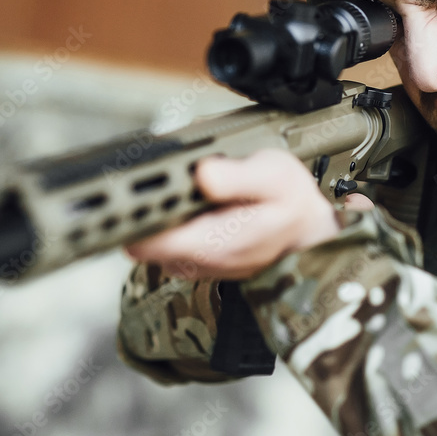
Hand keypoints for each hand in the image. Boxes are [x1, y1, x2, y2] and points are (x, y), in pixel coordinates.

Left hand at [125, 149, 372, 279]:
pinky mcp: (191, 257)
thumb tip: (202, 173)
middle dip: (142, 205)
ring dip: (154, 210)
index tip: (128, 189)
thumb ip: (237, 177)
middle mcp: (192, 261)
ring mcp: (190, 262)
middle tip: (153, 175)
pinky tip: (185, 196)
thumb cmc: (292, 205)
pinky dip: (167, 216)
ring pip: (148, 235)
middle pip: (137, 235)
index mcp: (207, 244)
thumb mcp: (274, 177)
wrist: (308, 231)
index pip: (141, 240)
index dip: (131, 213)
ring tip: (173, 183)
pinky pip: (163, 235)